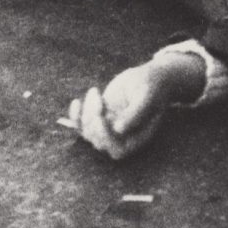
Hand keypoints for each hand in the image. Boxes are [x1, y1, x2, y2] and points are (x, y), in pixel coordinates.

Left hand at [61, 52, 194, 160]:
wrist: (150, 77)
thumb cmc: (152, 86)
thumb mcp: (146, 97)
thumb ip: (135, 114)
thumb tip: (119, 130)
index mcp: (138, 138)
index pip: (117, 150)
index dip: (105, 137)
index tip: (100, 116)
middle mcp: (123, 137)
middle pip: (99, 142)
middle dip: (94, 122)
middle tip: (99, 99)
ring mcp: (110, 128)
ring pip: (88, 132)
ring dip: (86, 113)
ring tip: (96, 92)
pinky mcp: (100, 118)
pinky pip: (82, 125)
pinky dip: (75, 116)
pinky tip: (76, 102)